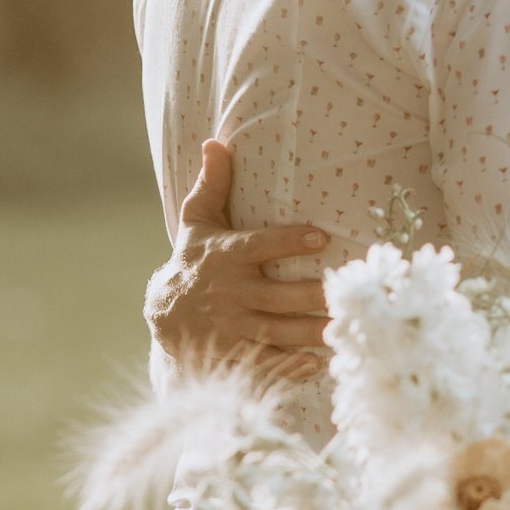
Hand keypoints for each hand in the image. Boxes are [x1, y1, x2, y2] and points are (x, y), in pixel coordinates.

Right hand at [145, 140, 332, 380]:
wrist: (163, 315)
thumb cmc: (193, 260)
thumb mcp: (198, 222)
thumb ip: (213, 185)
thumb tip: (216, 142)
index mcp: (226, 257)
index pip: (260, 246)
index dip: (290, 242)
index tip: (322, 237)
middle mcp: (230, 293)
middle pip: (276, 296)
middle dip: (311, 296)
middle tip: (345, 293)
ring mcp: (232, 328)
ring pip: (276, 333)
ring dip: (310, 334)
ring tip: (343, 330)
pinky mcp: (234, 354)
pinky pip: (264, 363)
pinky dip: (288, 368)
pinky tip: (316, 364)